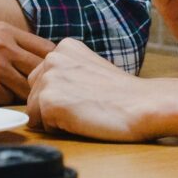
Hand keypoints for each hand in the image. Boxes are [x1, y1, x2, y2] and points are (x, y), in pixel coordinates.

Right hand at [0, 21, 53, 104]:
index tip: (55, 72)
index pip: (47, 47)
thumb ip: (18, 44)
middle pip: (41, 69)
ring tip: (15, 91)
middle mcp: (2, 45)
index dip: (54, 63)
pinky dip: (6, 100)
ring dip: (24, 93)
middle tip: (42, 88)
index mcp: (6, 30)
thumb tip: (52, 62)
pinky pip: (9, 99)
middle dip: (42, 81)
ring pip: (27, 87)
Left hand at [27, 38, 168, 142]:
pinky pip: (40, 125)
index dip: (61, 95)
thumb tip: (46, 92)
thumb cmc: (122, 94)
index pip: (42, 79)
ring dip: (55, 119)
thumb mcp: (90, 68)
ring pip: (34, 111)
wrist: (143, 105)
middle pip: (33, 94)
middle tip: (84, 106)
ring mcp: (49, 79)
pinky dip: (58, 129)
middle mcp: (52, 58)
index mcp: (63, 48)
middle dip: (52, 106)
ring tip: (83, 112)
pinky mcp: (48, 102)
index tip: (85, 95)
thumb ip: (67, 72)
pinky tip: (81, 120)